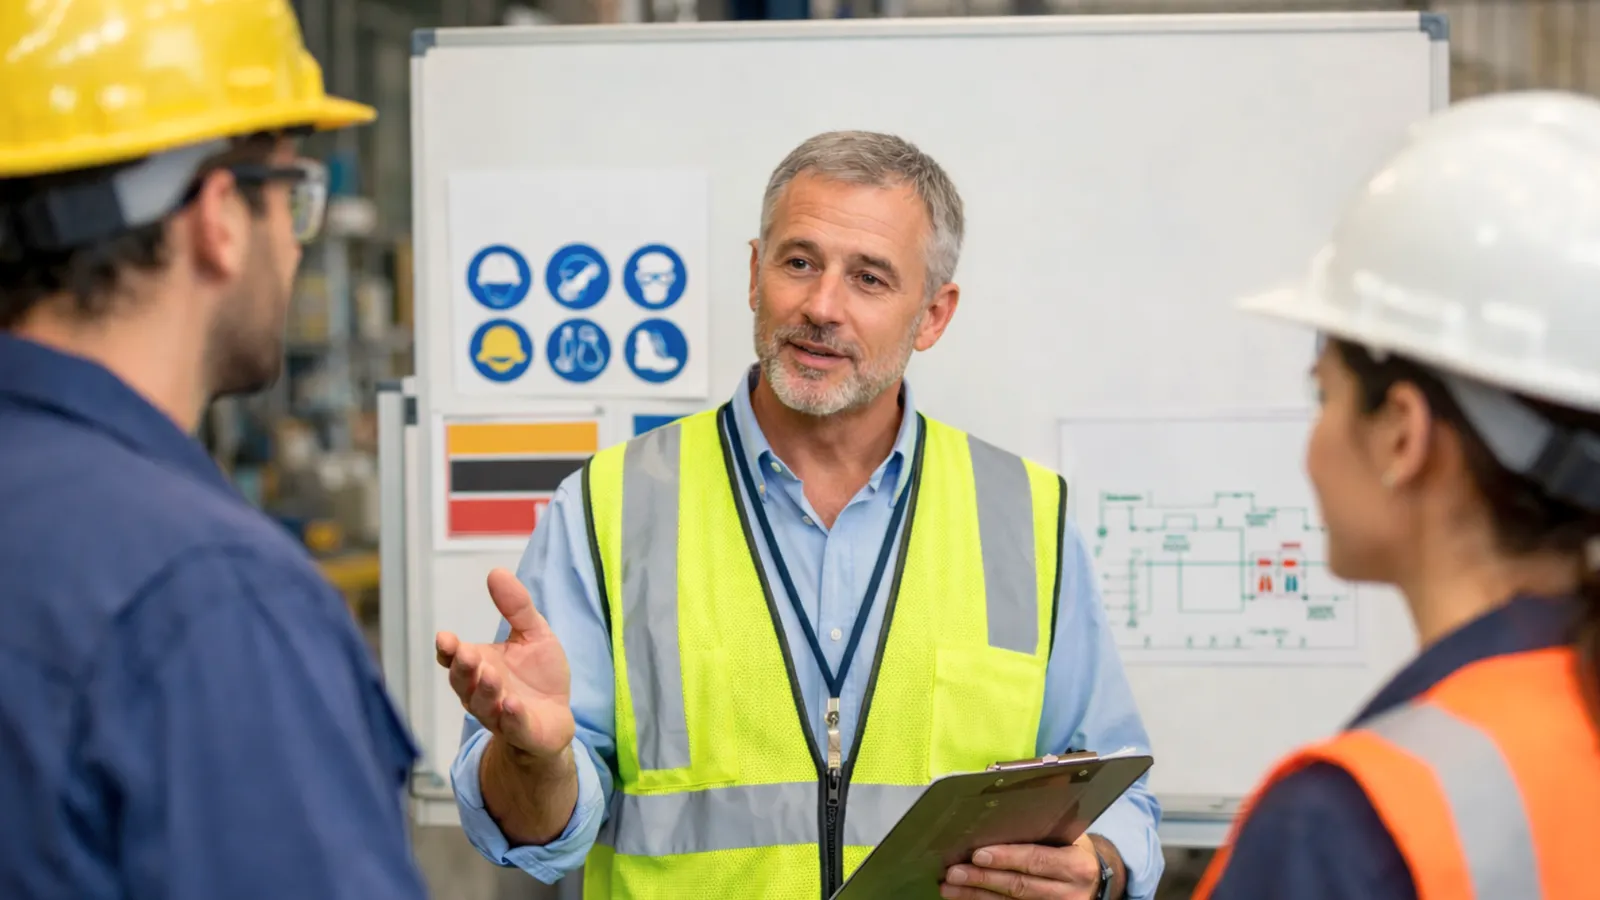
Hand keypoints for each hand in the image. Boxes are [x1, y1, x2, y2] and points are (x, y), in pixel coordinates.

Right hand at [435, 568, 575, 759]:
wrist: (557, 717)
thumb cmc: (538, 675)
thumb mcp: (533, 633)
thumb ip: (516, 606)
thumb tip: (496, 571)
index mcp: (479, 665)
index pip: (454, 658)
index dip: (447, 650)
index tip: (445, 638)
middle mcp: (481, 691)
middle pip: (463, 681)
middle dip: (463, 668)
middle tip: (466, 653)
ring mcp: (499, 714)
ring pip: (484, 704)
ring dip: (485, 690)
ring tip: (490, 674)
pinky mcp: (521, 731)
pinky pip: (512, 726)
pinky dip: (511, 716)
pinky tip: (512, 705)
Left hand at [940, 833, 1102, 899]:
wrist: (1093, 881)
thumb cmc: (1071, 850)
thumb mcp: (1068, 836)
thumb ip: (1041, 828)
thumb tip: (1000, 807)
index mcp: (1075, 865)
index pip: (1036, 860)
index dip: (1006, 858)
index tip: (977, 855)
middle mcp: (1068, 892)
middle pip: (1019, 886)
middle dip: (982, 879)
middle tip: (954, 872)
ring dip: (976, 896)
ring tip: (950, 887)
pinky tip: (965, 898)